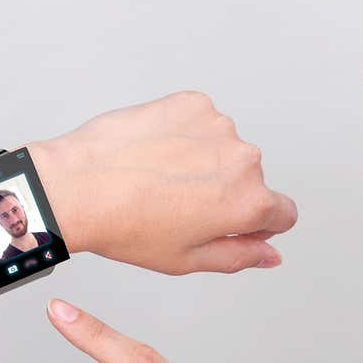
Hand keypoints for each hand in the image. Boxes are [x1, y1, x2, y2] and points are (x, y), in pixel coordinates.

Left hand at [25, 90, 296, 274]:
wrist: (77, 184)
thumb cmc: (124, 225)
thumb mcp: (187, 259)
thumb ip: (240, 256)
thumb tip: (268, 254)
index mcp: (249, 202)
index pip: (284, 213)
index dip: (258, 224)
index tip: (230, 222)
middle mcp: (243, 159)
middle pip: (250, 178)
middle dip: (224, 189)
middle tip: (178, 204)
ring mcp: (218, 126)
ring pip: (223, 147)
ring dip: (202, 158)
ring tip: (160, 176)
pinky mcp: (193, 103)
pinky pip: (200, 120)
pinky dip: (183, 133)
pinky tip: (154, 151)